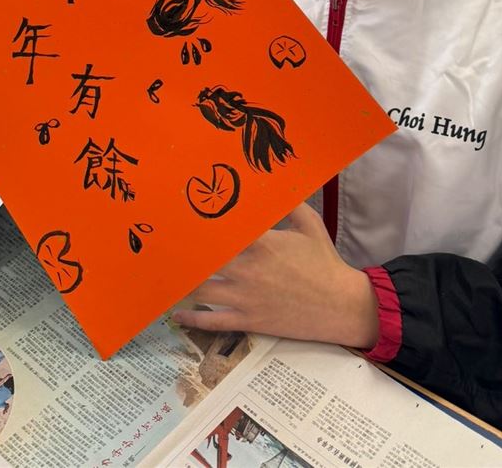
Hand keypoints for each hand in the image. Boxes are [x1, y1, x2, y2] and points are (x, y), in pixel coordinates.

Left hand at [172, 204, 379, 349]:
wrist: (341, 306)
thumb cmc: (325, 262)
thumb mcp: (309, 224)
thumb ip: (288, 202)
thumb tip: (277, 181)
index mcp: (261, 243)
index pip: (221, 232)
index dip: (198, 225)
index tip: (178, 217)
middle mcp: (248, 270)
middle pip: (204, 260)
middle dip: (182, 253)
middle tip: (160, 245)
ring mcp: (246, 298)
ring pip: (202, 291)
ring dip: (181, 284)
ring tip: (161, 276)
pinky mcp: (249, 320)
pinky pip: (213, 321)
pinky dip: (192, 317)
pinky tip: (175, 313)